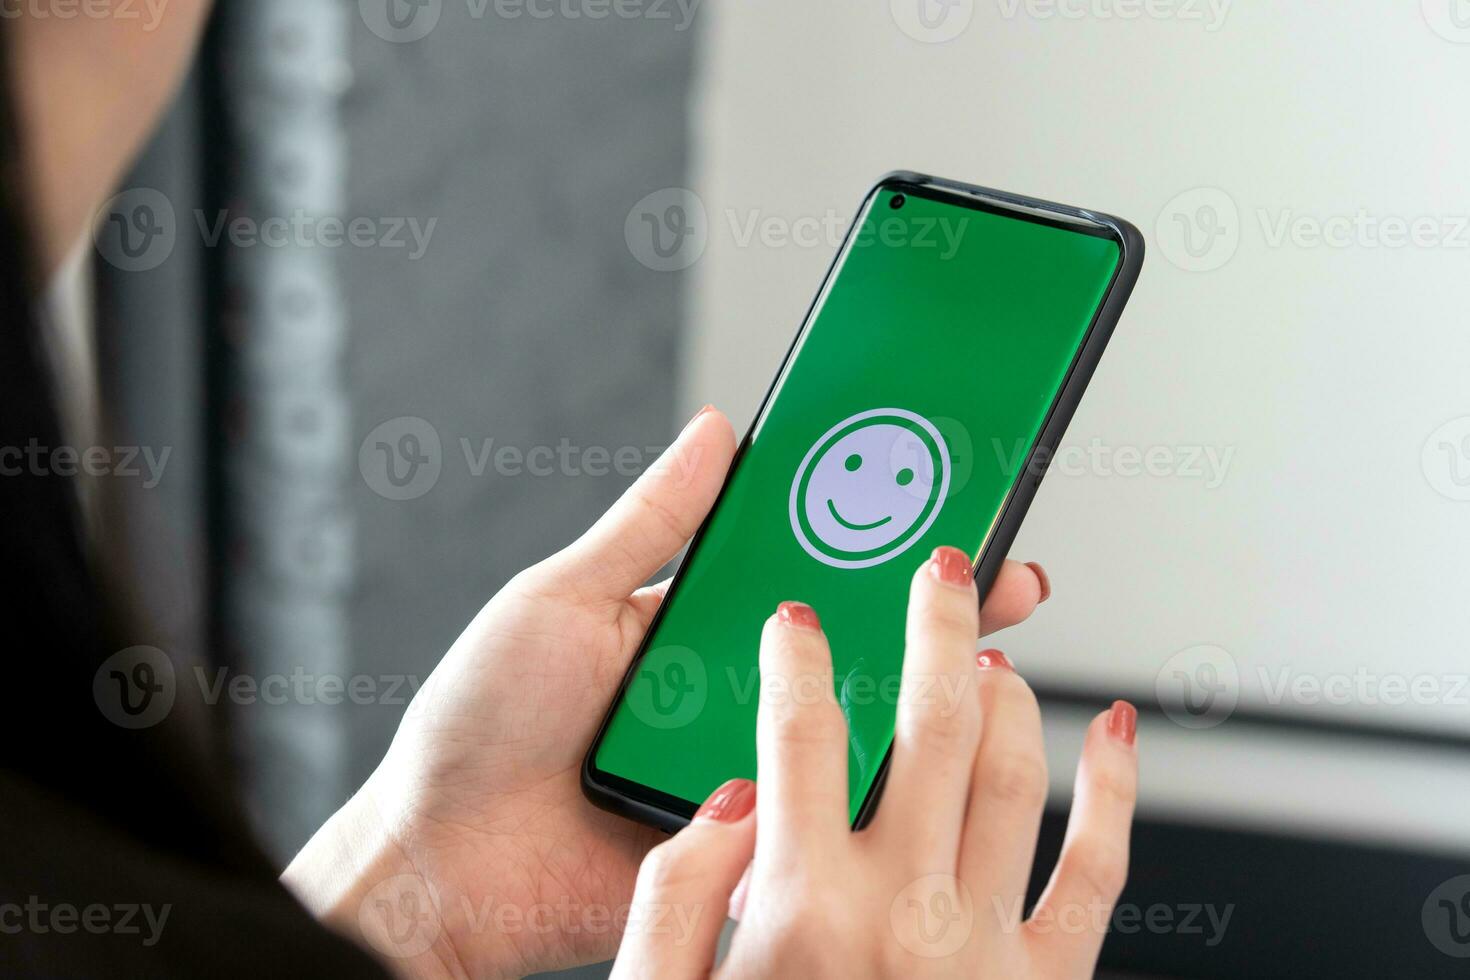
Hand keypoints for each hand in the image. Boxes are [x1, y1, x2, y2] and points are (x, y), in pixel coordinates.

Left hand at [285, 408, 1051, 978]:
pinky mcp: (744, 846)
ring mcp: (741, 771)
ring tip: (983, 662)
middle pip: (846, 650)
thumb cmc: (480, 726)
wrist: (440, 866)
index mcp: (695, 630)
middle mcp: (730, 698)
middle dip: (929, 615)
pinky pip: (818, 819)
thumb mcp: (562, 599)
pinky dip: (872, 796)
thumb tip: (719, 431)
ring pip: (849, 734)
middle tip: (999, 578)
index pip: (806, 574)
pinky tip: (926, 762)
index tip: (946, 505)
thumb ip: (650, 524)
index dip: (875, 542)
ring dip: (917, 703)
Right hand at [612, 547, 1137, 978]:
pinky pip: (1100, 871)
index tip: (795, 619)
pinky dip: (1116, 794)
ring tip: (995, 647)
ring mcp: (986, 949)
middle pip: (929, 723)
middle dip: (938, 624)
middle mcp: (902, 913)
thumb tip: (728, 801)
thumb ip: (670, 898)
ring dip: (1011, 690)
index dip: (794, 657)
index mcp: (800, 912)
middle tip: (944, 566)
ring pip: (1014, 773)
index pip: (796, 734)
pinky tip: (1117, 735)